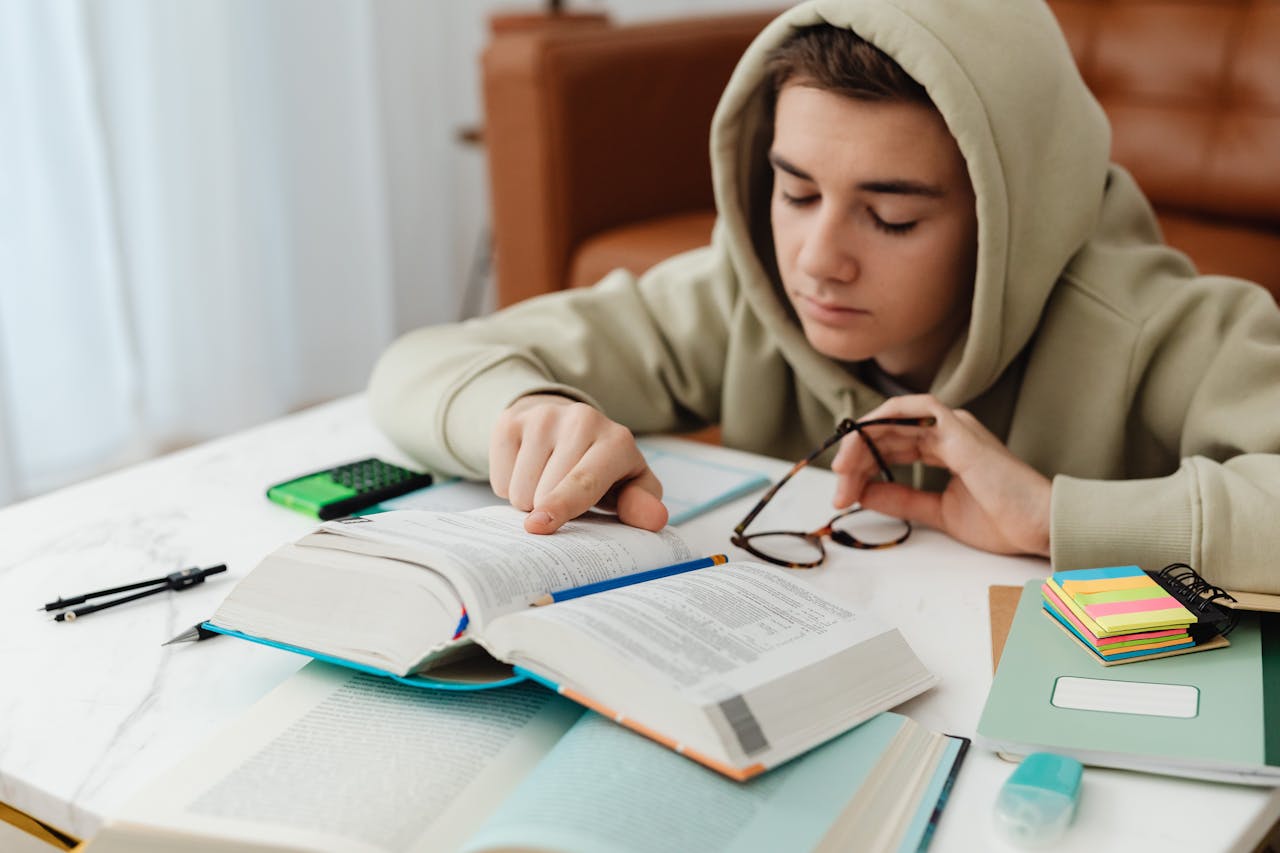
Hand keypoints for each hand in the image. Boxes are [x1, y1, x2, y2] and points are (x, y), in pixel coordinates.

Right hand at [489, 394, 667, 534]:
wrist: (567, 425)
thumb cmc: (605, 470)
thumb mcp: (632, 487)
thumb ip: (643, 506)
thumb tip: (655, 520)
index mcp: (617, 441)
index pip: (584, 481)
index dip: (561, 506)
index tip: (539, 525)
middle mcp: (581, 420)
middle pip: (545, 492)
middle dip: (549, 511)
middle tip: (565, 500)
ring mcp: (542, 417)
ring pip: (519, 489)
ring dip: (529, 500)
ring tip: (548, 483)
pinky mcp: (510, 421)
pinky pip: (499, 478)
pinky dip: (510, 485)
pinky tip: (529, 469)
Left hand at [831, 395, 1050, 556]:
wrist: (1041, 527)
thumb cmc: (1004, 521)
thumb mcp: (938, 512)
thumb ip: (903, 500)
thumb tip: (863, 493)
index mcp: (948, 447)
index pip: (893, 446)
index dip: (865, 465)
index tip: (844, 492)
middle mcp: (950, 431)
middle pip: (888, 433)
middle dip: (856, 459)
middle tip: (837, 488)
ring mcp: (955, 427)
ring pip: (893, 421)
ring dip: (862, 444)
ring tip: (843, 473)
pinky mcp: (959, 431)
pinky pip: (914, 409)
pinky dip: (884, 419)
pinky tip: (862, 439)